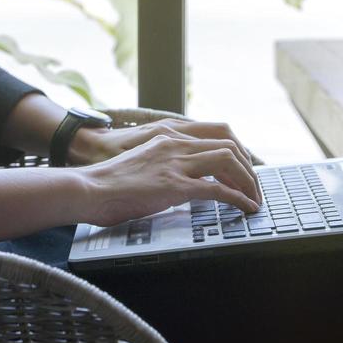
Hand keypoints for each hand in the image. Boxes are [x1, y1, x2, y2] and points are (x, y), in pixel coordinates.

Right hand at [78, 133, 261, 226]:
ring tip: (254, 200)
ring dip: (248, 182)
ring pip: (228, 162)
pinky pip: (217, 189)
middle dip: (249, 168)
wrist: (88, 188)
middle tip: (254, 188)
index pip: (217, 134)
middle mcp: (175, 143)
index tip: (246, 170)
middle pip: (229, 146)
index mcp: (168, 135)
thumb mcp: (143, 161)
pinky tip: (245, 208)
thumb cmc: (109, 181)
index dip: (239, 152)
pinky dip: (237, 199)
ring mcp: (175, 163)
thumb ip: (164, 161)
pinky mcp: (174, 186)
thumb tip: (180, 178)